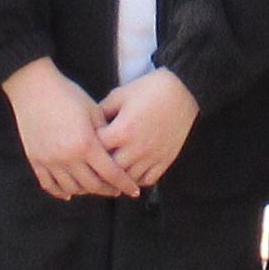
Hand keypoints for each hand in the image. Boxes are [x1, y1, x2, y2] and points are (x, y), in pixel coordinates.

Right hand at [6, 61, 123, 202]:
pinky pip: (48, 184)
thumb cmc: (66, 94)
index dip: (125, 184)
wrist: (33, 86)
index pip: (111, 173)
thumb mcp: (93, 110)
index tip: (133, 191)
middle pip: (92, 185)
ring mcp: (49, 160)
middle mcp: (67, 157)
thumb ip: (106, 133)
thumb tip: (118, 151)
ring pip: (71, 188)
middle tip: (116, 190)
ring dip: (85, 191)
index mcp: (86, 144)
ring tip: (94, 188)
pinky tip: (69, 192)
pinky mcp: (35, 159)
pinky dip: (60, 191)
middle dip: (108, 190)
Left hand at [92, 70, 202, 189]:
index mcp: (122, 130)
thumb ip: (102, 110)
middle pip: (110, 169)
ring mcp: (152, 156)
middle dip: (100, 166)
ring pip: (127, 179)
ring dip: (117, 176)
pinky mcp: (164, 160)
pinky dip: (136, 179)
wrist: (183, 91)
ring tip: (110, 171)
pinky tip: (130, 172)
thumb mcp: (120, 94)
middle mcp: (136, 148)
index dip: (88, 146)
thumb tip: (89, 124)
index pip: (96, 148)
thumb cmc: (150, 89)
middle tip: (94, 163)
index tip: (85, 143)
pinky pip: (147, 180)